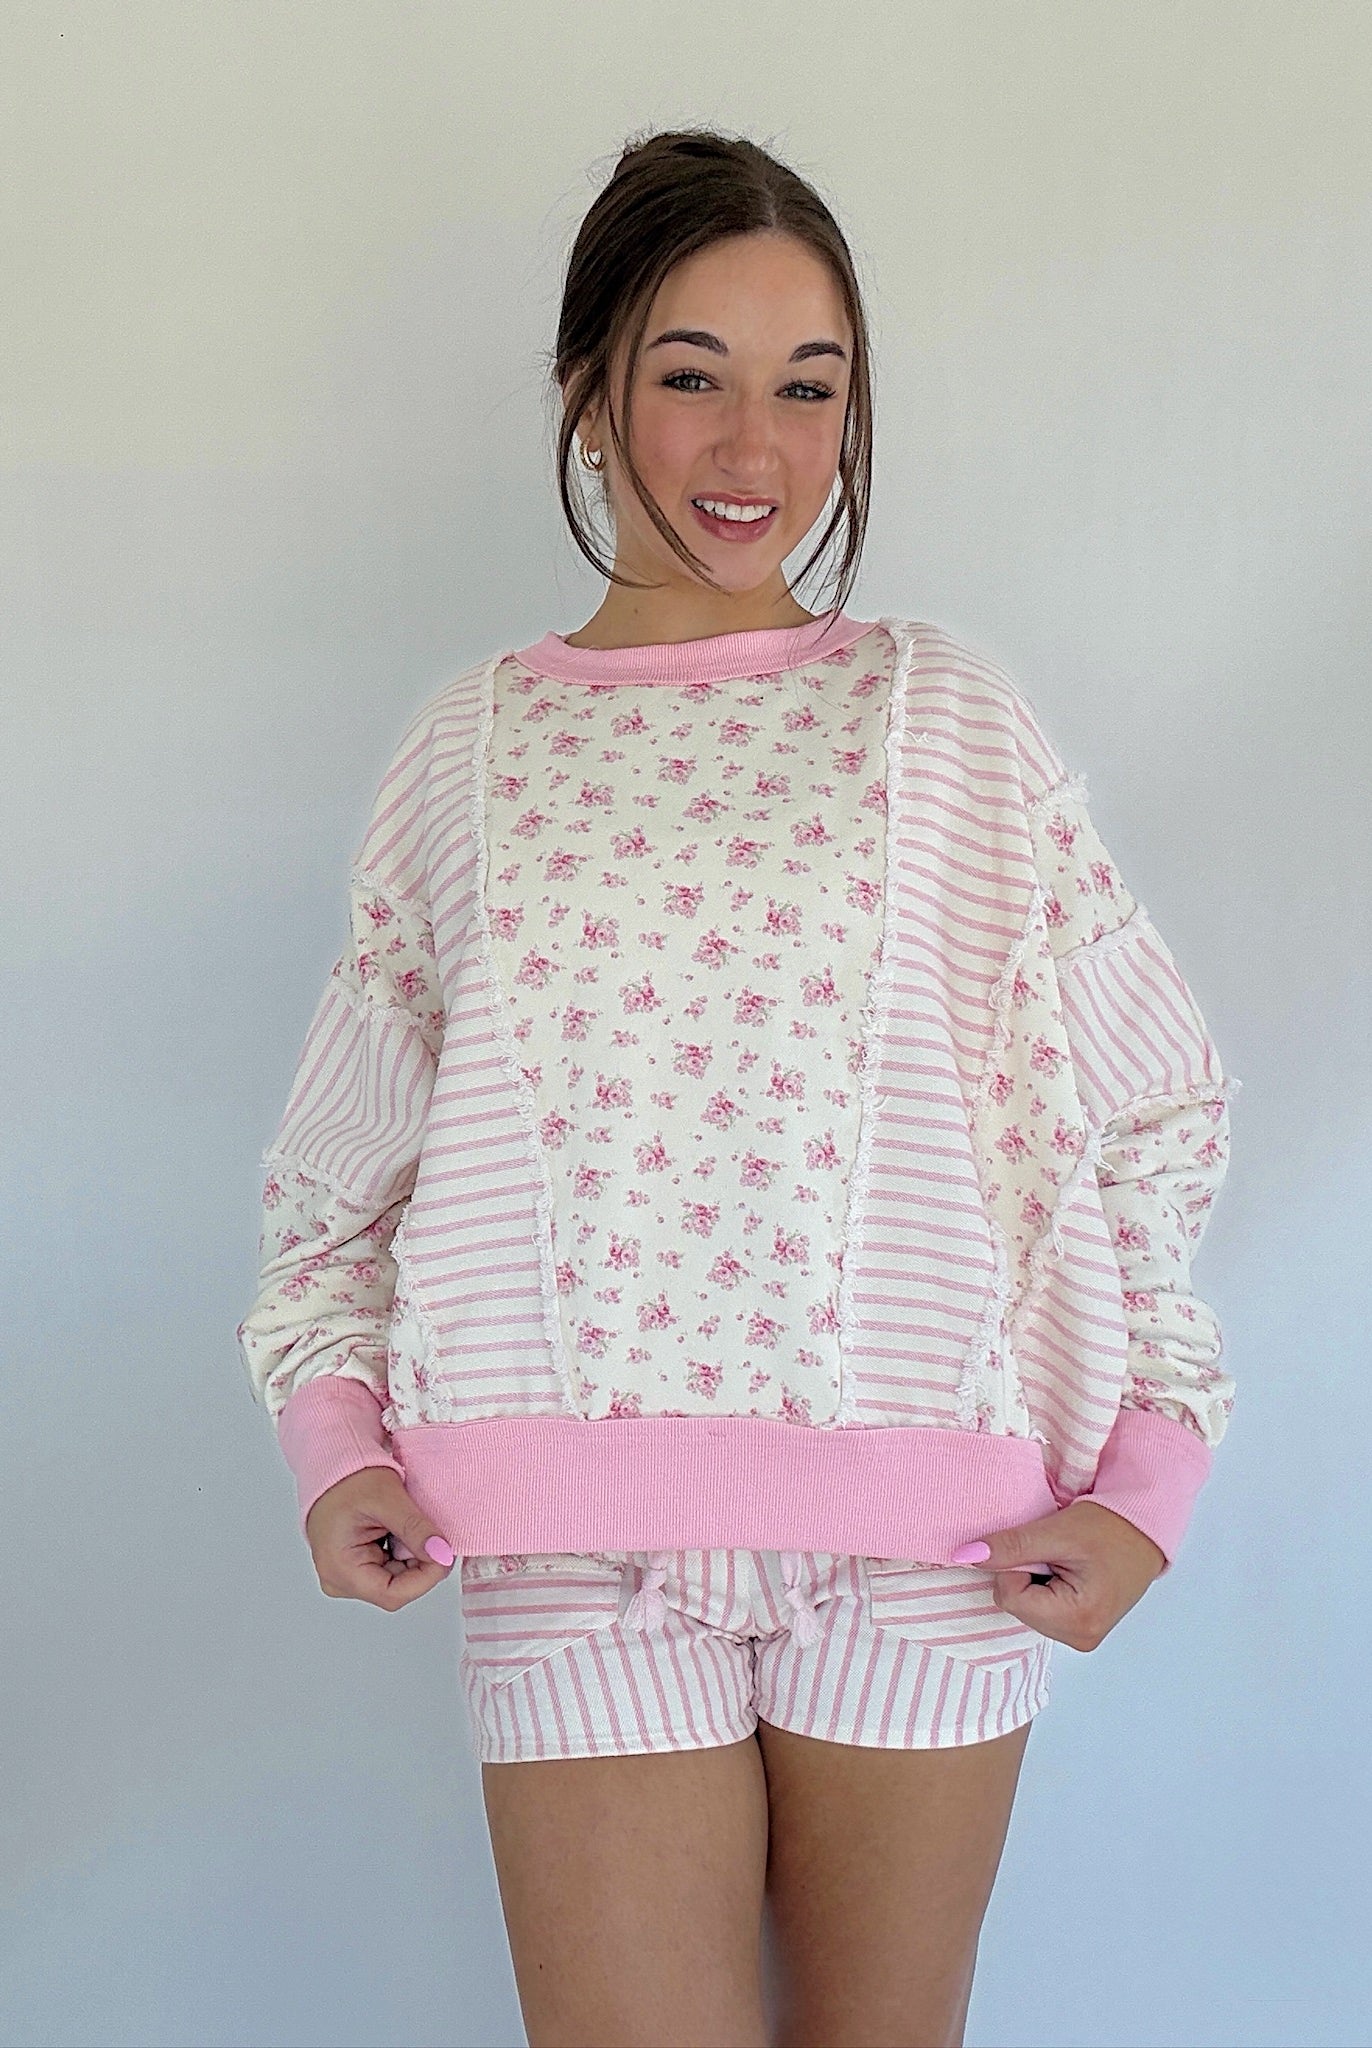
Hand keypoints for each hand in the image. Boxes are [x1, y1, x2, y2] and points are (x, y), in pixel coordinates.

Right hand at [303, 1468, 455, 1608]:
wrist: (330, 1467)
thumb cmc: (348, 1479)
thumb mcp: (387, 1499)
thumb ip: (415, 1529)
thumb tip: (442, 1553)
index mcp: (340, 1569)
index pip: (393, 1594)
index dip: (426, 1578)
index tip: (446, 1554)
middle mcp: (339, 1580)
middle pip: (396, 1588)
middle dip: (422, 1564)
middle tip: (437, 1536)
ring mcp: (346, 1576)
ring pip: (396, 1579)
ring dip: (413, 1557)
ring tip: (413, 1527)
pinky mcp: (355, 1567)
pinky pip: (388, 1569)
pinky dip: (403, 1552)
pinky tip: (402, 1531)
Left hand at [962, 1501, 1166, 1651]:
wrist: (1146, 1528)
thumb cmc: (1110, 1527)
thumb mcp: (1057, 1531)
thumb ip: (1011, 1546)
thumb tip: (965, 1556)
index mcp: (1078, 1621)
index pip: (1010, 1597)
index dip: (1016, 1566)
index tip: (1043, 1547)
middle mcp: (1080, 1638)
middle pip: (1017, 1606)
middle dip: (1026, 1574)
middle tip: (1059, 1553)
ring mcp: (1082, 1636)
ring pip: (1026, 1607)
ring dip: (1036, 1580)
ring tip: (1068, 1561)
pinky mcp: (1082, 1628)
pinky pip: (1042, 1609)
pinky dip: (1046, 1587)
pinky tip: (1069, 1571)